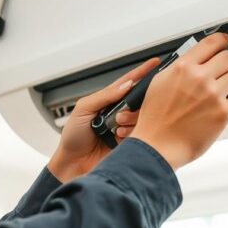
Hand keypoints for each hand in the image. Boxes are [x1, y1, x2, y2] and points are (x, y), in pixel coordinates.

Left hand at [48, 57, 161, 181]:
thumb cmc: (73, 137)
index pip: (128, 83)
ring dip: (131, 121)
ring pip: (142, 117)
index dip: (141, 73)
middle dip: (135, 104)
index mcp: (108, 102)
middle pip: (139, 101)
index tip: (154, 63)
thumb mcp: (83, 109)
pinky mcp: (130, 143)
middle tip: (120, 115)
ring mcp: (125, 128)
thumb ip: (104, 95)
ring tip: (116, 130)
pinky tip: (121, 139)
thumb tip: (124, 85)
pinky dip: (132, 134)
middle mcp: (119, 114)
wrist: (73, 164)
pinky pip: (141, 134)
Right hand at [130, 32, 227, 169]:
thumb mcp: (159, 83)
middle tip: (222, 69)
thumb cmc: (155, 119)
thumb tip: (196, 58)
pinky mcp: (223, 113)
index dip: (222, 40)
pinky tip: (216, 107)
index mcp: (183, 67)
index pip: (211, 43)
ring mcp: (213, 95)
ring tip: (217, 92)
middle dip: (227, 63)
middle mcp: (200, 78)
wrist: (157, 146)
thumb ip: (180, 68)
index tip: (225, 41)